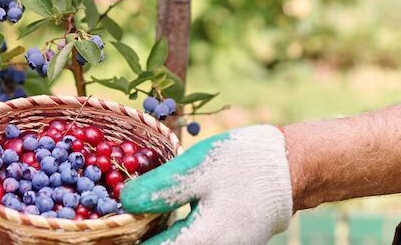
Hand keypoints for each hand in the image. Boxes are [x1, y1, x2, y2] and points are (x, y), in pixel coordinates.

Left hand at [122, 125, 292, 244]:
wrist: (294, 166)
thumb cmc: (246, 165)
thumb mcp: (198, 168)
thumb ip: (160, 188)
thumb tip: (125, 202)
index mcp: (199, 241)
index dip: (125, 236)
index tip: (106, 221)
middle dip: (139, 232)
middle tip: (118, 210)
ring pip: (177, 244)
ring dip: (155, 230)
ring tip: (135, 206)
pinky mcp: (228, 239)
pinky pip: (192, 239)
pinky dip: (172, 227)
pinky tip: (161, 206)